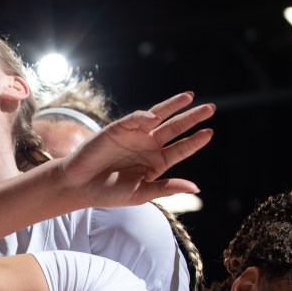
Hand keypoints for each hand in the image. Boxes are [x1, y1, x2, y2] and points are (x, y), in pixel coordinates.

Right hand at [59, 92, 214, 206]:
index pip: (180, 149)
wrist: (80, 186)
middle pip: (175, 128)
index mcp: (156, 163)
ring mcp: (134, 136)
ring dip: (174, 106)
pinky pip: (134, 120)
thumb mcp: (142, 193)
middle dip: (192, 118)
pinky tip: (153, 119)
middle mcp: (148, 146)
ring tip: (190, 97)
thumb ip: (167, 188)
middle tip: (211, 108)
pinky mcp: (118, 128)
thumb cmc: (110, 193)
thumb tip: (196, 187)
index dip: (195, 141)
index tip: (209, 133)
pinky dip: (144, 117)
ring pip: (159, 117)